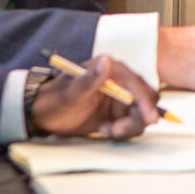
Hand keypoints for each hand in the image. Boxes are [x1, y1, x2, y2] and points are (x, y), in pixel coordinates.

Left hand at [29, 55, 158, 139]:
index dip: (145, 102)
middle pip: (146, 101)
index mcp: (112, 70)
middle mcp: (121, 82)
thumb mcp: (71, 92)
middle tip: (117, 129)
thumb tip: (107, 61)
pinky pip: (132, 124)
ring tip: (105, 129)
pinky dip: (122, 131)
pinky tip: (104, 129)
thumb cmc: (56, 99)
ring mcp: (121, 98)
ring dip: (128, 127)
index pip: (138, 85)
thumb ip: (90, 79)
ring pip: (141, 115)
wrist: (46, 115)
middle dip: (137, 118)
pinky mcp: (119, 113)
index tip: (149, 119)